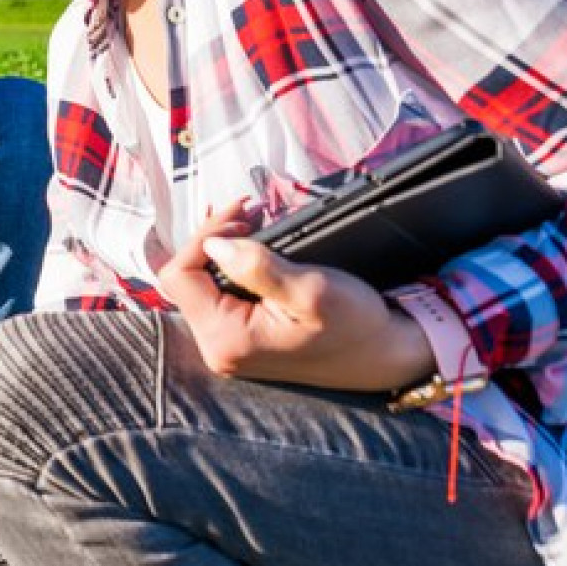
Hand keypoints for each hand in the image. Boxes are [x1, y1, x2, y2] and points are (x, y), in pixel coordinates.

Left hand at [158, 200, 434, 391]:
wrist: (385, 354)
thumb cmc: (355, 324)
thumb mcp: (312, 291)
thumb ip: (258, 267)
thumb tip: (213, 244)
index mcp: (225, 339)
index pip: (181, 277)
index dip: (202, 237)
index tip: (242, 215)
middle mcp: (217, 346)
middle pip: (187, 279)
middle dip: (213, 239)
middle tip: (248, 211)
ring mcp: (228, 343)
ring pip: (202, 283)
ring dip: (223, 248)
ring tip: (253, 222)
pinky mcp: (242, 336)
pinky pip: (220, 292)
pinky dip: (234, 264)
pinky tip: (254, 246)